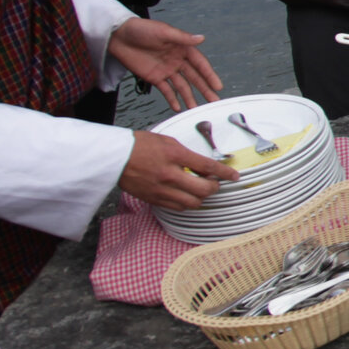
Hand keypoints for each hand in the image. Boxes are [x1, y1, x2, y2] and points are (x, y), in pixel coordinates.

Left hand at [108, 18, 223, 111]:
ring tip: (195, 108)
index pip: (200, 64)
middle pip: (194, 77)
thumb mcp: (163, 31)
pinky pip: (165, 90)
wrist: (118, 36)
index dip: (209, 75)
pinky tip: (177, 107)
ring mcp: (166, 70)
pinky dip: (171, 99)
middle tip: (213, 101)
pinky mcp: (154, 77)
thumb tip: (201, 38)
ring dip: (189, 97)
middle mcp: (176, 60)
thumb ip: (182, 37)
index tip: (217, 86)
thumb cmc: (140, 29)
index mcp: (181, 48)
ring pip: (181, 86)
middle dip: (204, 89)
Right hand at [120, 130, 239, 209]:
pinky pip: (177, 207)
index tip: (233, 175)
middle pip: (203, 189)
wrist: (115, 157)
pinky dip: (186, 204)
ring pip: (192, 203)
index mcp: (174, 155)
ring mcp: (161, 189)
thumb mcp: (167, 141)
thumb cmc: (139, 145)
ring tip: (201, 191)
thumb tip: (203, 166)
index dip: (225, 173)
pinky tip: (187, 196)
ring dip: (201, 198)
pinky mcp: (154, 199)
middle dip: (215, 188)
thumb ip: (187, 154)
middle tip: (216, 184)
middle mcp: (169, 174)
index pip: (208, 166)